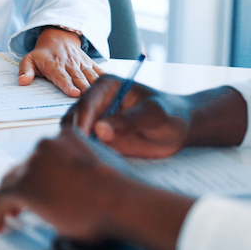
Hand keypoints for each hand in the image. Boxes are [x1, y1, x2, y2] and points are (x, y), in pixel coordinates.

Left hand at [0, 129, 193, 249]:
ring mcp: (32, 165)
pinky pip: (1, 199)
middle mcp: (43, 147)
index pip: (41, 154)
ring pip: (10, 182)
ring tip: (10, 215)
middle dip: (20, 184)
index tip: (37, 186)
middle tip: (20, 204)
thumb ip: (76, 169)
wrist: (119, 203)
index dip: (34, 172)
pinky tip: (0, 224)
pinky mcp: (23, 187)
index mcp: (64, 138)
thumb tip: (70, 188)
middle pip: (22, 167)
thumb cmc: (118, 193)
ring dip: (10, 198)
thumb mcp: (96, 168)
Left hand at [18, 27, 100, 96]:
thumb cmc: (42, 54)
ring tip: (103, 97)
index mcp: (54, 66)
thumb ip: (25, 70)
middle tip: (90, 100)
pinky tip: (114, 86)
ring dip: (97, 86)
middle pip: (78, 79)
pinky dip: (106, 78)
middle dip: (85, 89)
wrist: (58, 38)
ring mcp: (81, 64)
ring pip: (91, 76)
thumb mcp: (28, 60)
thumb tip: (22, 82)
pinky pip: (100, 71)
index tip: (74, 94)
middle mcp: (70, 65)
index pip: (61, 77)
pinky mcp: (90, 64)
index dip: (68, 85)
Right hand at [63, 75, 247, 157]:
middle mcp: (94, 101)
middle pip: (73, 119)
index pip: (85, 104)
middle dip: (76, 137)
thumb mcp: (155, 116)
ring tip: (92, 161)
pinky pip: (82, 145)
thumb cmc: (170, 115)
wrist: (178, 128)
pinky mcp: (95, 136)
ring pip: (73, 134)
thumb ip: (129, 121)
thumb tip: (100, 130)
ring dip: (78, 147)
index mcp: (106, 86)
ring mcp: (93, 119)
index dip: (82, 124)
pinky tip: (96, 163)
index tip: (85, 143)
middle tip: (86, 157)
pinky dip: (85, 154)